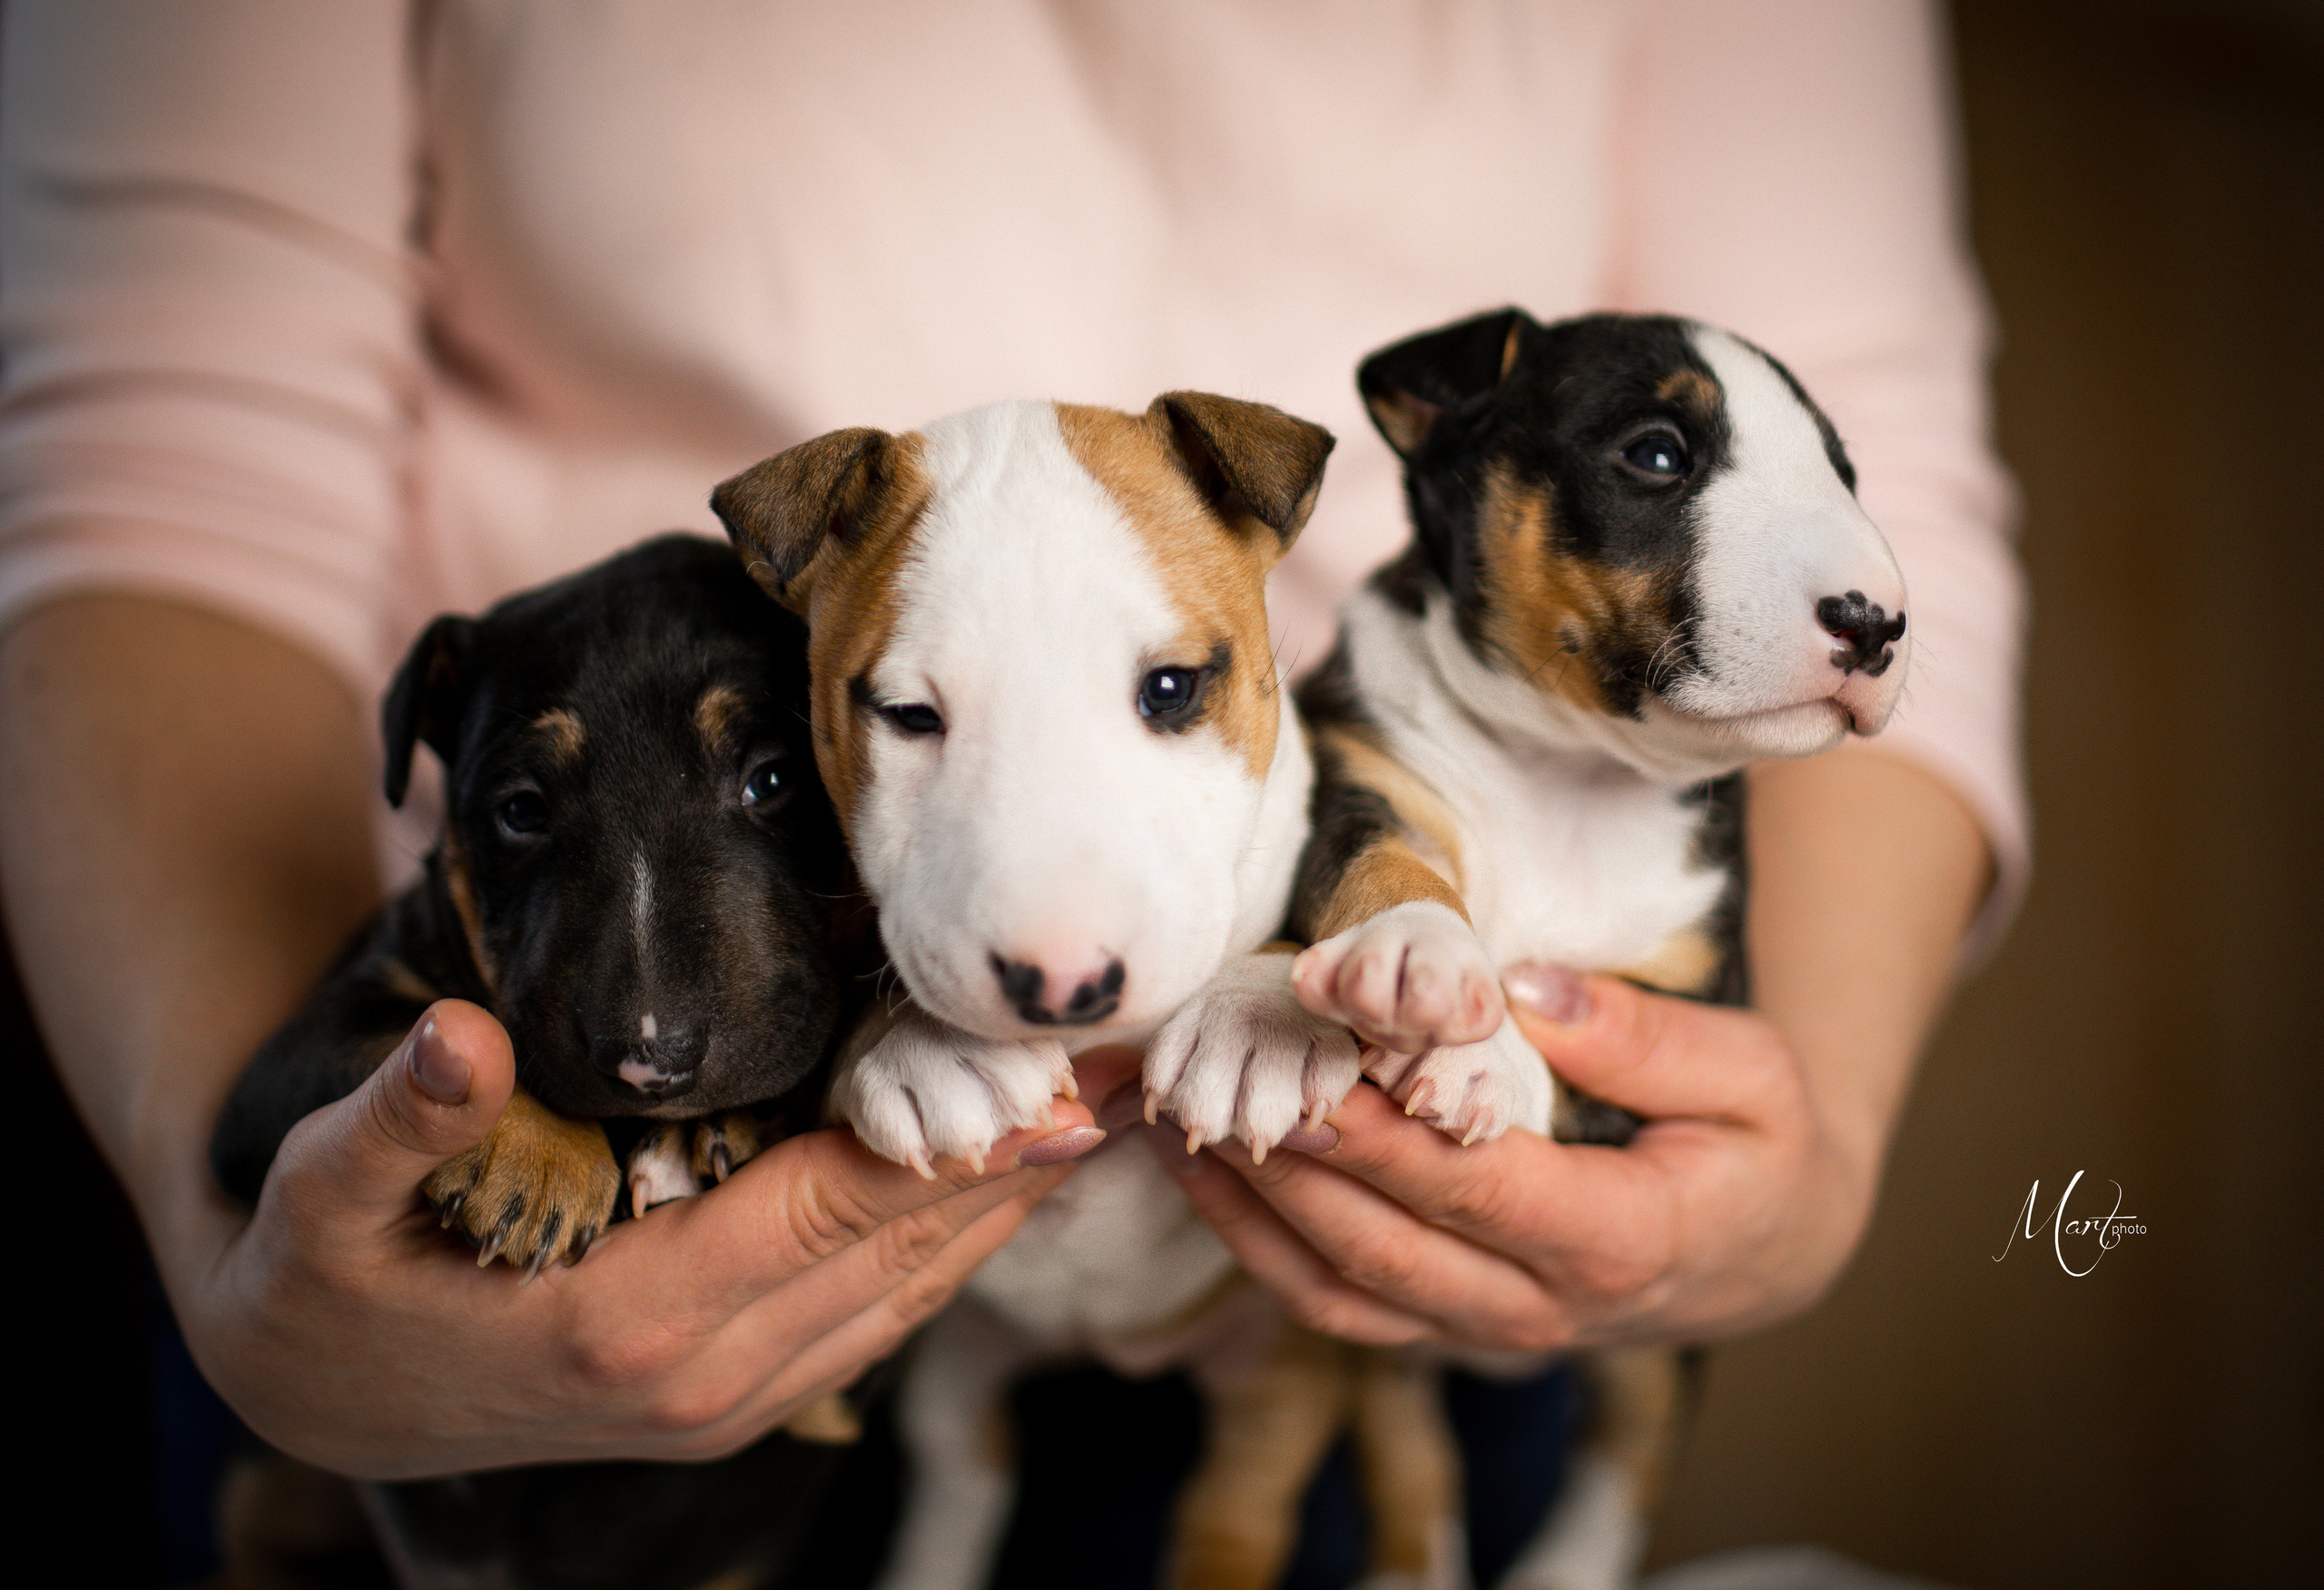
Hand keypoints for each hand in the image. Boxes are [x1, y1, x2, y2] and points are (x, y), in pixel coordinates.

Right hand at [198, 999, 1102, 1477]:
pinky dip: (950, 1247)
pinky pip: (876, 1316)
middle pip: (898, 1253)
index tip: (1064, 1097)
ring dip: (1006, 1208)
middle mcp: (704, 1379)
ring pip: (906, 1292)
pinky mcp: (737, 1397)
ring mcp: (731, 1401)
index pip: (825, 1215)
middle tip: (1136, 1074)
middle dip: (1022, 1168)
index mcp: (627, 1324)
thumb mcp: (325, 1197)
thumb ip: (398, 1120)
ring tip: (1109, 1112)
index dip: (950, 1153)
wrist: (324, 1396)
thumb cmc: (326, 1281)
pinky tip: (1008, 1182)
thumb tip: (455, 1038)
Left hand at [1146, 967, 1875, 1350]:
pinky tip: (1205, 1174)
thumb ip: (1644, 1036)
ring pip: (1346, 1291)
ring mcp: (1488, 1327)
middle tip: (1206, 1085)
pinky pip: (1341, 1302)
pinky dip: (1260, 1247)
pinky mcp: (1450, 1323)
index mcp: (1622, 1240)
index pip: (1479, 1193)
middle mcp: (1543, 1307)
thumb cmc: (1760, 1145)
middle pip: (1390, 1248)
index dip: (1385, 1142)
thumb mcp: (1751, 1075)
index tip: (1307, 1075)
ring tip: (1171, 1122)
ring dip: (1249, 1213)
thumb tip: (1523, 989)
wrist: (1770, 1247)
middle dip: (1288, 1168)